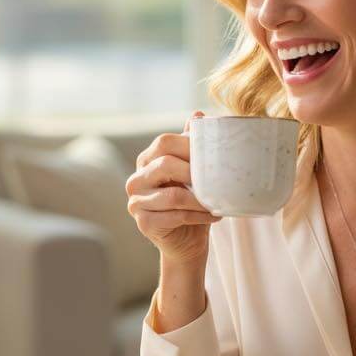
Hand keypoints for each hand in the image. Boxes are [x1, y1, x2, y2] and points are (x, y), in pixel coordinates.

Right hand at [126, 110, 219, 266]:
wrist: (188, 241)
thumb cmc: (192, 202)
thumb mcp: (194, 172)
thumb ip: (191, 146)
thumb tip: (198, 114)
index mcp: (147, 160)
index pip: (164, 142)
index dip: (190, 146)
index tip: (214, 155)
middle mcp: (136, 179)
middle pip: (166, 164)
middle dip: (195, 172)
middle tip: (217, 179)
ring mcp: (136, 202)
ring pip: (174, 195)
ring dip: (202, 199)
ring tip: (219, 201)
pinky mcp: (144, 223)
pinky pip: (176, 215)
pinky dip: (199, 215)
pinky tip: (214, 216)